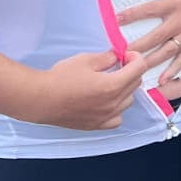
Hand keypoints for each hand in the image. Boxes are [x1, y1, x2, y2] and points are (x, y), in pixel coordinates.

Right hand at [33, 49, 167, 129]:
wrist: (40, 99)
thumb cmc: (60, 78)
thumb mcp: (85, 60)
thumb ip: (106, 58)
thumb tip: (117, 55)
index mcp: (113, 85)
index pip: (139, 68)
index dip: (135, 57)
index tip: (126, 55)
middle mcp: (113, 103)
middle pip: (136, 83)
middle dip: (131, 71)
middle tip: (119, 64)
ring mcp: (106, 116)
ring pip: (129, 101)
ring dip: (125, 89)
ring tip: (111, 82)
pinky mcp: (97, 125)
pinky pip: (117, 118)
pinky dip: (117, 109)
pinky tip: (107, 102)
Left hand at [118, 0, 180, 82]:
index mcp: (176, 3)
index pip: (150, 9)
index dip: (132, 14)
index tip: (116, 20)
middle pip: (156, 36)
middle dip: (138, 46)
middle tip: (121, 54)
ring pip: (167, 51)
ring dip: (151, 61)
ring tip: (135, 70)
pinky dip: (173, 70)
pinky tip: (162, 80)